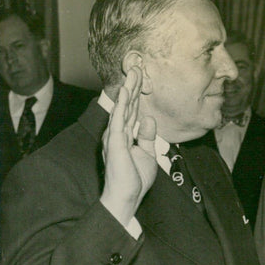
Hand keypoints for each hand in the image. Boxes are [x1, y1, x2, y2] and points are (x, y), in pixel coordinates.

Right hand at [100, 66, 157, 224]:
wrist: (126, 197)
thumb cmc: (135, 179)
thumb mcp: (147, 153)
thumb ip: (148, 136)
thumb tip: (150, 119)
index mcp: (125, 136)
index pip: (133, 111)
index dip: (137, 95)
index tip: (141, 79)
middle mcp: (118, 133)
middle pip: (127, 106)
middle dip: (132, 87)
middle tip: (136, 67)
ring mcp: (115, 136)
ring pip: (122, 108)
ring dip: (127, 90)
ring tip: (131, 73)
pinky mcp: (114, 142)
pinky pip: (119, 120)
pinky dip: (122, 105)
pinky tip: (125, 93)